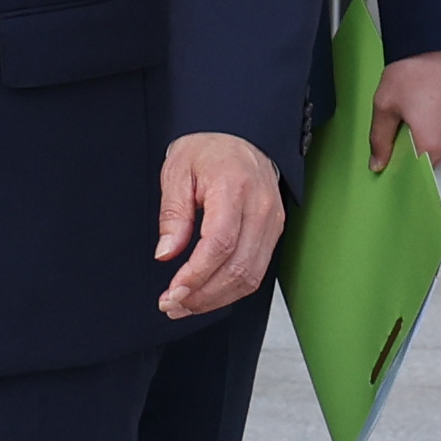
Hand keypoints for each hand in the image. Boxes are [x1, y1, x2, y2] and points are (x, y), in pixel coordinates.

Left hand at [155, 132, 284, 318]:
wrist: (240, 135)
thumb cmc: (206, 149)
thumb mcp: (176, 171)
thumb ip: (173, 214)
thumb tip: (166, 254)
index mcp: (234, 189)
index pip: (220, 244)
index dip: (197, 274)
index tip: (173, 291)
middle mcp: (260, 210)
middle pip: (239, 268)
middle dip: (204, 295)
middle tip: (171, 305)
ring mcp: (273, 223)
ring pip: (252, 276)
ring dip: (217, 298)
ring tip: (185, 305)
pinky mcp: (274, 232)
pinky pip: (257, 269)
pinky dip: (232, 288)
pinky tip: (207, 293)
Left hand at [373, 49, 440, 170]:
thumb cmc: (415, 74)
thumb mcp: (385, 106)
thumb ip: (379, 139)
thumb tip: (377, 164)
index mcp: (430, 146)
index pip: (411, 174)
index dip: (395, 168)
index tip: (382, 160)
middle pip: (422, 162)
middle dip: (404, 153)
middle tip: (388, 133)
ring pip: (432, 149)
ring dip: (416, 140)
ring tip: (403, 117)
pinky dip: (428, 131)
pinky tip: (416, 113)